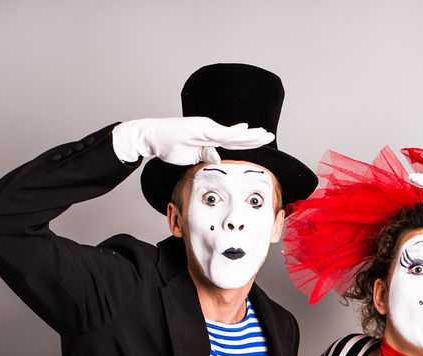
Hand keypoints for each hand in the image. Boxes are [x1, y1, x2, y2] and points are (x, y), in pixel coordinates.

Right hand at [112, 117, 273, 165]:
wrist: (151, 138)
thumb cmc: (169, 146)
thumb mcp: (192, 156)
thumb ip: (206, 155)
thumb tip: (218, 159)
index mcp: (210, 137)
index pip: (233, 142)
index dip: (248, 142)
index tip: (262, 141)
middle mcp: (210, 130)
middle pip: (237, 136)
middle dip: (255, 137)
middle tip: (270, 135)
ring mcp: (206, 128)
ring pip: (232, 134)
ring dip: (249, 134)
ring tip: (264, 134)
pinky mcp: (199, 128)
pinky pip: (219, 133)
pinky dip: (233, 133)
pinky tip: (245, 130)